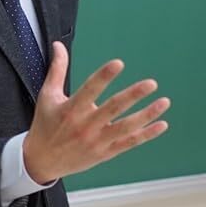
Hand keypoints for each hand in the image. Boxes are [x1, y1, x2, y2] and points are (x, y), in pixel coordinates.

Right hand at [23, 41, 169, 183]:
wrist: (41, 161)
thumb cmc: (45, 125)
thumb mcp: (47, 96)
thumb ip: (57, 70)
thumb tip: (59, 45)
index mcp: (71, 109)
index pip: (89, 89)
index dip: (104, 76)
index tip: (118, 63)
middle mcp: (85, 125)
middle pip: (113, 108)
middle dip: (133, 95)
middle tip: (151, 84)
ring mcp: (97, 141)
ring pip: (126, 127)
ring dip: (147, 115)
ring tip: (164, 102)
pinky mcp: (105, 153)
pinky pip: (129, 143)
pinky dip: (146, 134)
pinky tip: (161, 124)